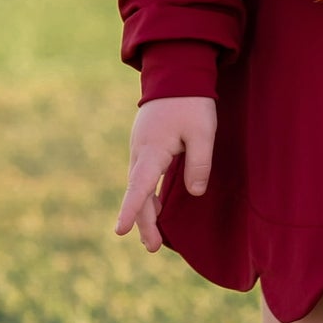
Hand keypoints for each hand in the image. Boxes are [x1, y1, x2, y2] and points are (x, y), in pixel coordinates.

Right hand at [115, 96, 216, 251]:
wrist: (176, 74)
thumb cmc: (191, 102)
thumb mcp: (203, 132)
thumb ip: (199, 164)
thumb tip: (194, 193)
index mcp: (152, 150)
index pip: (139, 187)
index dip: (131, 210)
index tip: (119, 232)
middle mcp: (140, 152)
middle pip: (138, 193)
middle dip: (143, 222)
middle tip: (152, 248)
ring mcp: (140, 149)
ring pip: (139, 186)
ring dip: (145, 211)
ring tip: (154, 239)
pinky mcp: (146, 147)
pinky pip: (143, 177)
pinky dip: (146, 196)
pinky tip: (154, 209)